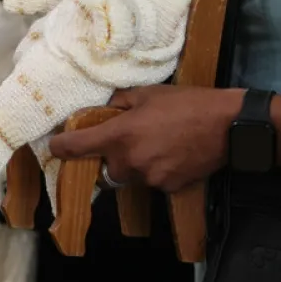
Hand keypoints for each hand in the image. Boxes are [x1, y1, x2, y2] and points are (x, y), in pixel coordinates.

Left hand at [48, 85, 244, 192]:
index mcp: (120, 135)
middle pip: (106, 168)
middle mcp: (129, 162)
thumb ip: (121, 102)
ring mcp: (148, 178)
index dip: (61, 147)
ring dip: (136, 163)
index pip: (77, 147)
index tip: (54, 146)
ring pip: (130, 176)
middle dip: (113, 156)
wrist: (226, 126)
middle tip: (131, 138)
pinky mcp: (166, 188)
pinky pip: (152, 181)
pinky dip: (157, 170)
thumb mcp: (150, 93)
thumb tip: (106, 111)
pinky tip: (173, 154)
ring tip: (159, 144)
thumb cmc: (187, 103)